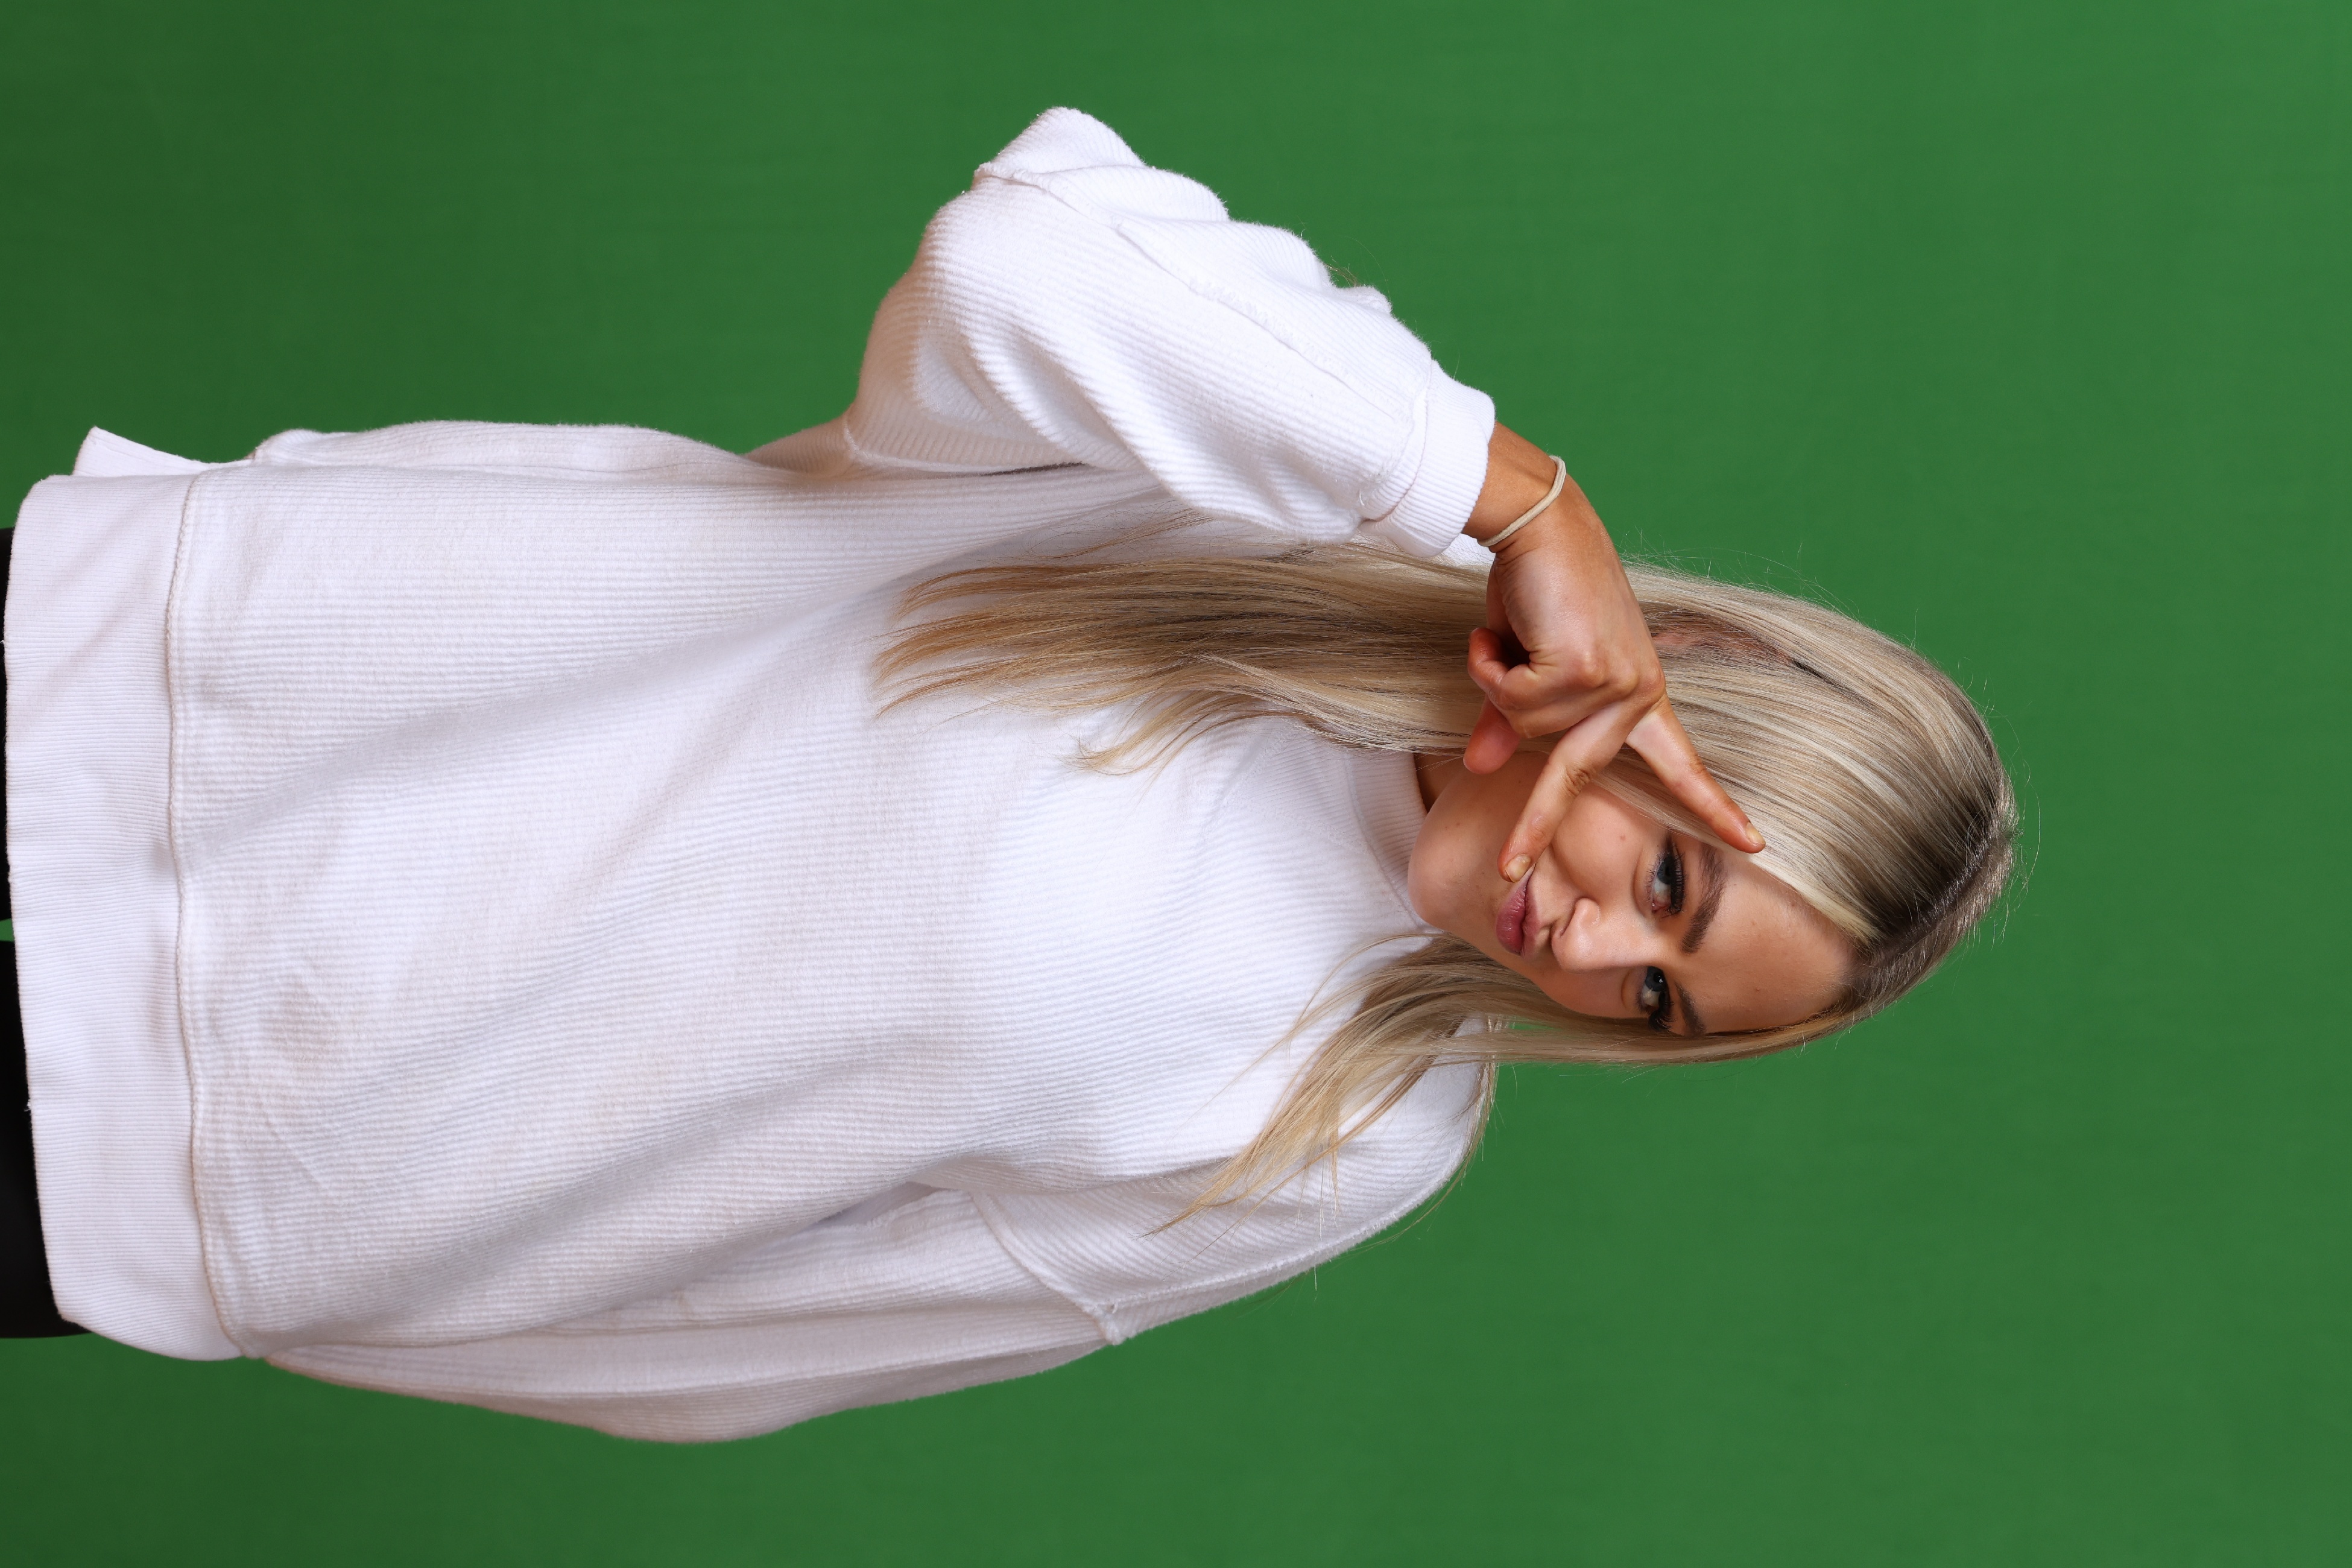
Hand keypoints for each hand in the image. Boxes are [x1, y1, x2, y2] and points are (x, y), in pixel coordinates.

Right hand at [1461, 424, 1763, 879]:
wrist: (1541, 524)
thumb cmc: (1538, 589)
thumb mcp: (1527, 664)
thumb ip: (1512, 718)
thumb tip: (1480, 767)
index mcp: (1638, 694)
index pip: (1680, 763)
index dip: (1712, 806)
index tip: (1753, 843)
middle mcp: (1635, 692)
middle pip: (1575, 774)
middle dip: (1533, 828)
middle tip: (1507, 871)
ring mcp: (1615, 681)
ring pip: (1527, 725)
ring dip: (1495, 680)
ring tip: (1503, 637)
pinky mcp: (1586, 668)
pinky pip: (1514, 698)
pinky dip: (1490, 665)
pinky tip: (1500, 631)